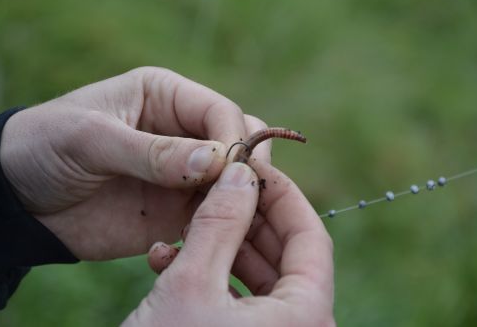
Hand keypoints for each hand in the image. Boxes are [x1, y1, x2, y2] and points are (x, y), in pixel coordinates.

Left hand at [0, 67, 269, 259]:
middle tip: (235, 198)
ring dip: (237, 202)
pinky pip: (214, 217)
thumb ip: (152, 152)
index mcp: (165, 95)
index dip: (232, 140)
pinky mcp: (176, 210)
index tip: (229, 171)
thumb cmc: (44, 147)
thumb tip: (218, 161)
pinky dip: (219, 228)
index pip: (220, 111)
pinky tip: (205, 241)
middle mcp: (182, 131)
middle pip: (240, 143)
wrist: (16, 200)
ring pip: (235, 184)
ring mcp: (183, 173)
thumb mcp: (90, 139)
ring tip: (222, 223)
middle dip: (245, 169)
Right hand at [123, 161, 334, 326]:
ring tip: (183, 223)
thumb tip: (241, 173)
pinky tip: (165, 259)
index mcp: (304, 318)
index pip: (311, 237)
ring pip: (256, 275)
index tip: (253, 166)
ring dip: (219, 244)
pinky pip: (236, 299)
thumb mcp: (190, 284)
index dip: (282, 194)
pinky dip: (207, 275)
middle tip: (216, 186)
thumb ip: (220, 223)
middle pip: (283, 255)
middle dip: (245, 216)